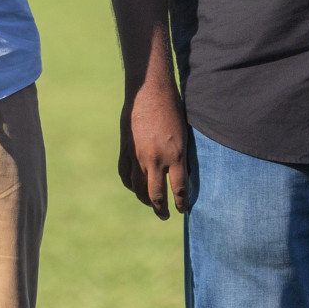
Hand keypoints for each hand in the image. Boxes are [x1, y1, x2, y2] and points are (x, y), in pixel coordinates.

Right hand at [118, 76, 188, 219]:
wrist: (148, 91)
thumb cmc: (172, 108)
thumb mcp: (183, 134)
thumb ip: (179, 156)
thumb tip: (177, 175)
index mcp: (175, 155)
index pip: (179, 189)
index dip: (181, 203)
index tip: (182, 210)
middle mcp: (156, 159)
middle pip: (156, 195)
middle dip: (161, 210)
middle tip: (165, 216)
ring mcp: (138, 156)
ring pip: (138, 188)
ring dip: (144, 200)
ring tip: (150, 204)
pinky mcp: (125, 149)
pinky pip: (125, 174)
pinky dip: (130, 185)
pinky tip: (134, 187)